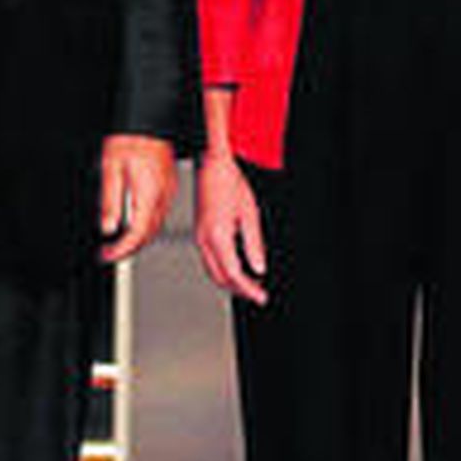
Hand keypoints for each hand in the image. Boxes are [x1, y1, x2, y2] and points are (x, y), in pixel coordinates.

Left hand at [99, 134, 177, 263]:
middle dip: (129, 249)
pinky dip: (147, 226)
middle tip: (109, 252)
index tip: (107, 254)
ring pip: (156, 226)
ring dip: (138, 239)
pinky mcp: (170, 186)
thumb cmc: (132, 139)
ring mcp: (169, 191)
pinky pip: (160, 214)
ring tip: (119, 242)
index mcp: (148, 194)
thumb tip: (107, 226)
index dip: (121, 250)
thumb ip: (109, 201)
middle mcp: (162, 196)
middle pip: (149, 235)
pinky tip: (135, 224)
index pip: (137, 234)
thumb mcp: (110, 169)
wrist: (150, 122)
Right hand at [194, 152, 267, 304]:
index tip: (261, 296)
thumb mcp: (249, 212)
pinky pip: (208, 260)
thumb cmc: (230, 181)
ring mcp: (199, 236)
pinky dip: (222, 270)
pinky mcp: (199, 232)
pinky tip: (235, 268)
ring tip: (249, 285)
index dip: (248, 289)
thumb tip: (259, 267)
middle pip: (220, 277)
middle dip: (239, 290)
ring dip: (230, 282)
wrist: (211, 164)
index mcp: (218, 235)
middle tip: (258, 294)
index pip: (233, 274)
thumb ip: (254, 243)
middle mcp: (204, 239)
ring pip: (212, 271)